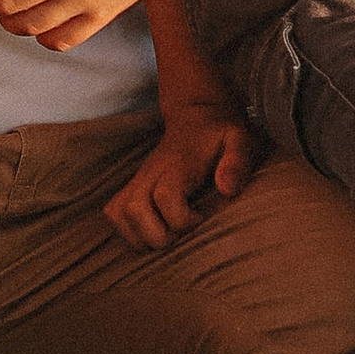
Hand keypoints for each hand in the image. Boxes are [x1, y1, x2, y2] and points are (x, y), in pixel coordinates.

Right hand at [104, 99, 261, 251]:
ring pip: (118, 214)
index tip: (201, 217)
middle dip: (159, 235)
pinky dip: (129, 231)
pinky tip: (155, 230)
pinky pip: (114, 213)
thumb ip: (236, 163)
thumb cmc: (220, 135)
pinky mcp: (132, 186)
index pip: (166, 197)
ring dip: (141, 236)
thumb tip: (227, 189)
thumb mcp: (240, 141)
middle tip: (183, 233)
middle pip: (133, 210)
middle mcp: (151, 172)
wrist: (197, 116)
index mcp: (177, 165)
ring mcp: (138, 179)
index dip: (183, 219)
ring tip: (168, 233)